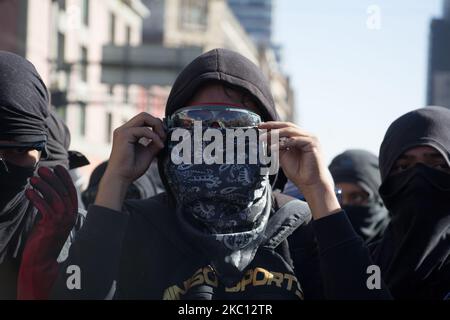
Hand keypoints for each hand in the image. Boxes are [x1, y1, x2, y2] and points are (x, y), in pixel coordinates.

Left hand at [18, 165, 77, 299]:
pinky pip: (44, 207)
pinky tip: (29, 192)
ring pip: (54, 197)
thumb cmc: (46, 239)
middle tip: (42, 169)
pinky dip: (36, 198)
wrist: (42, 260)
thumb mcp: (53, 221)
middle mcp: (70, 215)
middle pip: (63, 191)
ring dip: (44, 186)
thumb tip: (48, 190)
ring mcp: (62, 220)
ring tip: (33, 179)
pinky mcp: (51, 225)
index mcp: (72, 213)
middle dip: (53, 178)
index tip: (57, 167)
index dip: (65, 178)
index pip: (71, 191)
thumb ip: (54, 207)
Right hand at [95, 112, 165, 210]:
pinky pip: (144, 130)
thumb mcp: (148, 153)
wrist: (121, 178)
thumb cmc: (132, 168)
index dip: (156, 125)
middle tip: (164, 136)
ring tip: (162, 139)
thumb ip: (154, 143)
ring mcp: (123, 131)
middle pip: (144, 115)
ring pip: (144, 117)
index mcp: (128, 132)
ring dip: (157, 127)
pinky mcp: (124, 135)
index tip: (164, 136)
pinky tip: (159, 146)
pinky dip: (154, 136)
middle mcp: (124, 129)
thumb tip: (164, 136)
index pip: (144, 120)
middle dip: (157, 123)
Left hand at [259, 122, 340, 218]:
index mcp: (300, 137)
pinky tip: (273, 146)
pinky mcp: (312, 144)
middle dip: (272, 127)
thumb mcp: (283, 156)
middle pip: (287, 126)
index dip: (272, 126)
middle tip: (260, 128)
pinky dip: (283, 142)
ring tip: (263, 138)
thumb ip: (277, 146)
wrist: (310, 183)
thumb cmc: (299, 172)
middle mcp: (306, 135)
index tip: (259, 127)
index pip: (285, 127)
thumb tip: (265, 139)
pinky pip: (295, 140)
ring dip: (275, 134)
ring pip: (290, 131)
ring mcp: (311, 138)